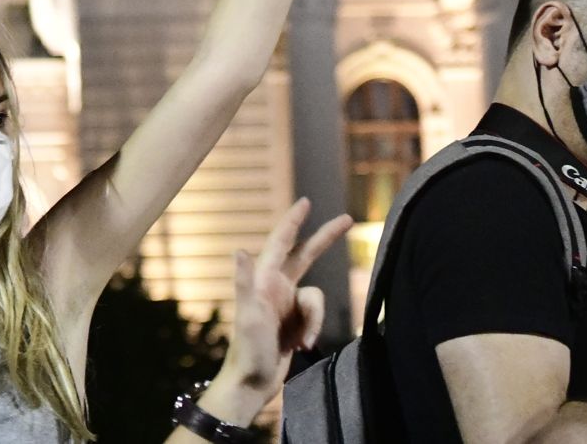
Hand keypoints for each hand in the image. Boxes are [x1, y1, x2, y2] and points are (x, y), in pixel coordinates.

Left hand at [223, 197, 352, 391]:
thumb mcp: (247, 315)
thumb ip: (243, 282)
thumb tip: (238, 250)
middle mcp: (275, 286)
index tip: (306, 202)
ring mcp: (286, 304)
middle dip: (325, 238)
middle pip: (306, 254)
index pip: (282, 242)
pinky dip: (313, 329)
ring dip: (314, 319)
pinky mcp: (295, 321)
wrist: (253, 383)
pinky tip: (302, 346)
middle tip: (348, 220)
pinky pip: (315, 316)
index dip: (294, 220)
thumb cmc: (247, 350)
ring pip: (315, 297)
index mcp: (264, 279)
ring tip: (302, 341)